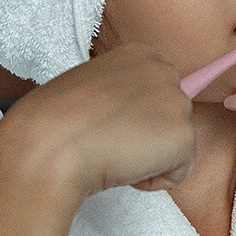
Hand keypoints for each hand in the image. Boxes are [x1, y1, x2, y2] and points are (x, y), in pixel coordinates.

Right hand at [0, 42, 194, 219]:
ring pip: (174, 147)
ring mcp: (178, 102)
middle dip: (144, 137)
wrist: (50, 143)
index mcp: (139, 54)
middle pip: (169, 119)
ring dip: (147, 159)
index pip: (153, 95)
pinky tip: (123, 167)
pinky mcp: (184, 137)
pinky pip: (178, 173)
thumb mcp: (90, 88)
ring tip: (112, 151)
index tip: (105, 123)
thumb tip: (134, 119)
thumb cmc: (55, 120)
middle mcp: (165, 70)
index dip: (130, 118)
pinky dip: (151, 181)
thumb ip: (119, 95)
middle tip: (108, 140)